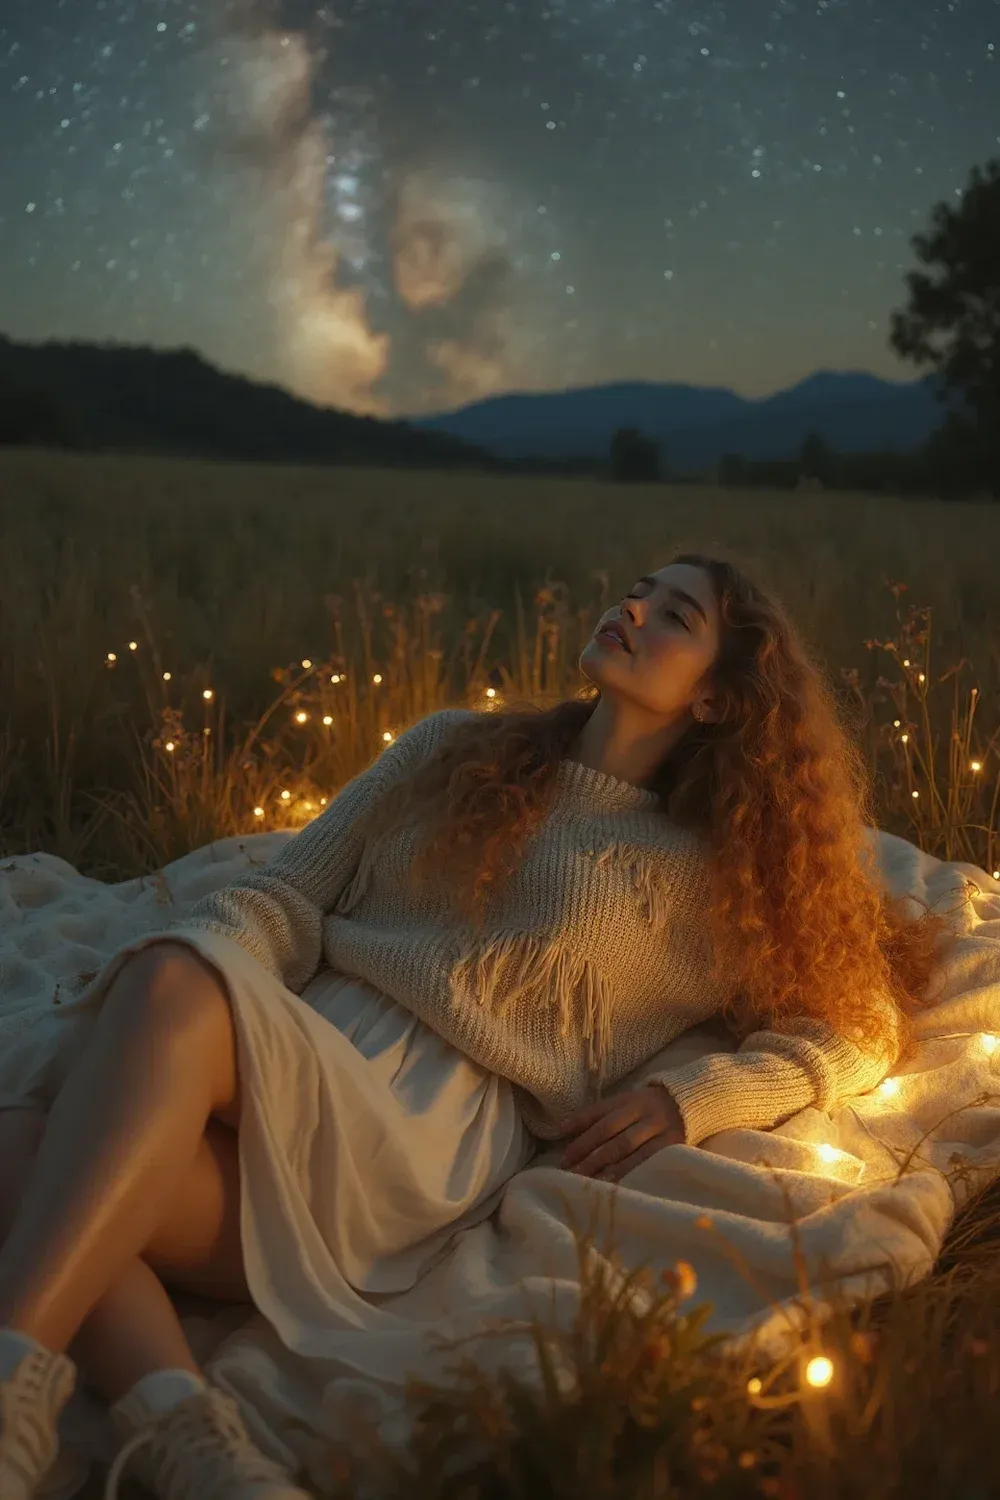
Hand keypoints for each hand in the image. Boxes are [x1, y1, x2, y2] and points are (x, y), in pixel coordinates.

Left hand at [559, 1085, 684, 1181]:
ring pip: (628, 1148)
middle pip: (612, 1133)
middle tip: (569, 1168)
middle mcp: (645, 1113)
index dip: (580, 1126)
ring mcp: (660, 1130)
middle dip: (588, 1151)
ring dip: (605, 1165)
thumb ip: (600, 1114)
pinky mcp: (673, 1147)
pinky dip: (629, 1173)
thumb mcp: (627, 1103)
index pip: (602, 1114)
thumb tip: (564, 1128)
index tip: (562, 1143)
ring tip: (587, 1179)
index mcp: (631, 1100)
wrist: (692, 1104)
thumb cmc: (649, 1108)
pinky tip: (614, 1184)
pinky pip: (648, 1162)